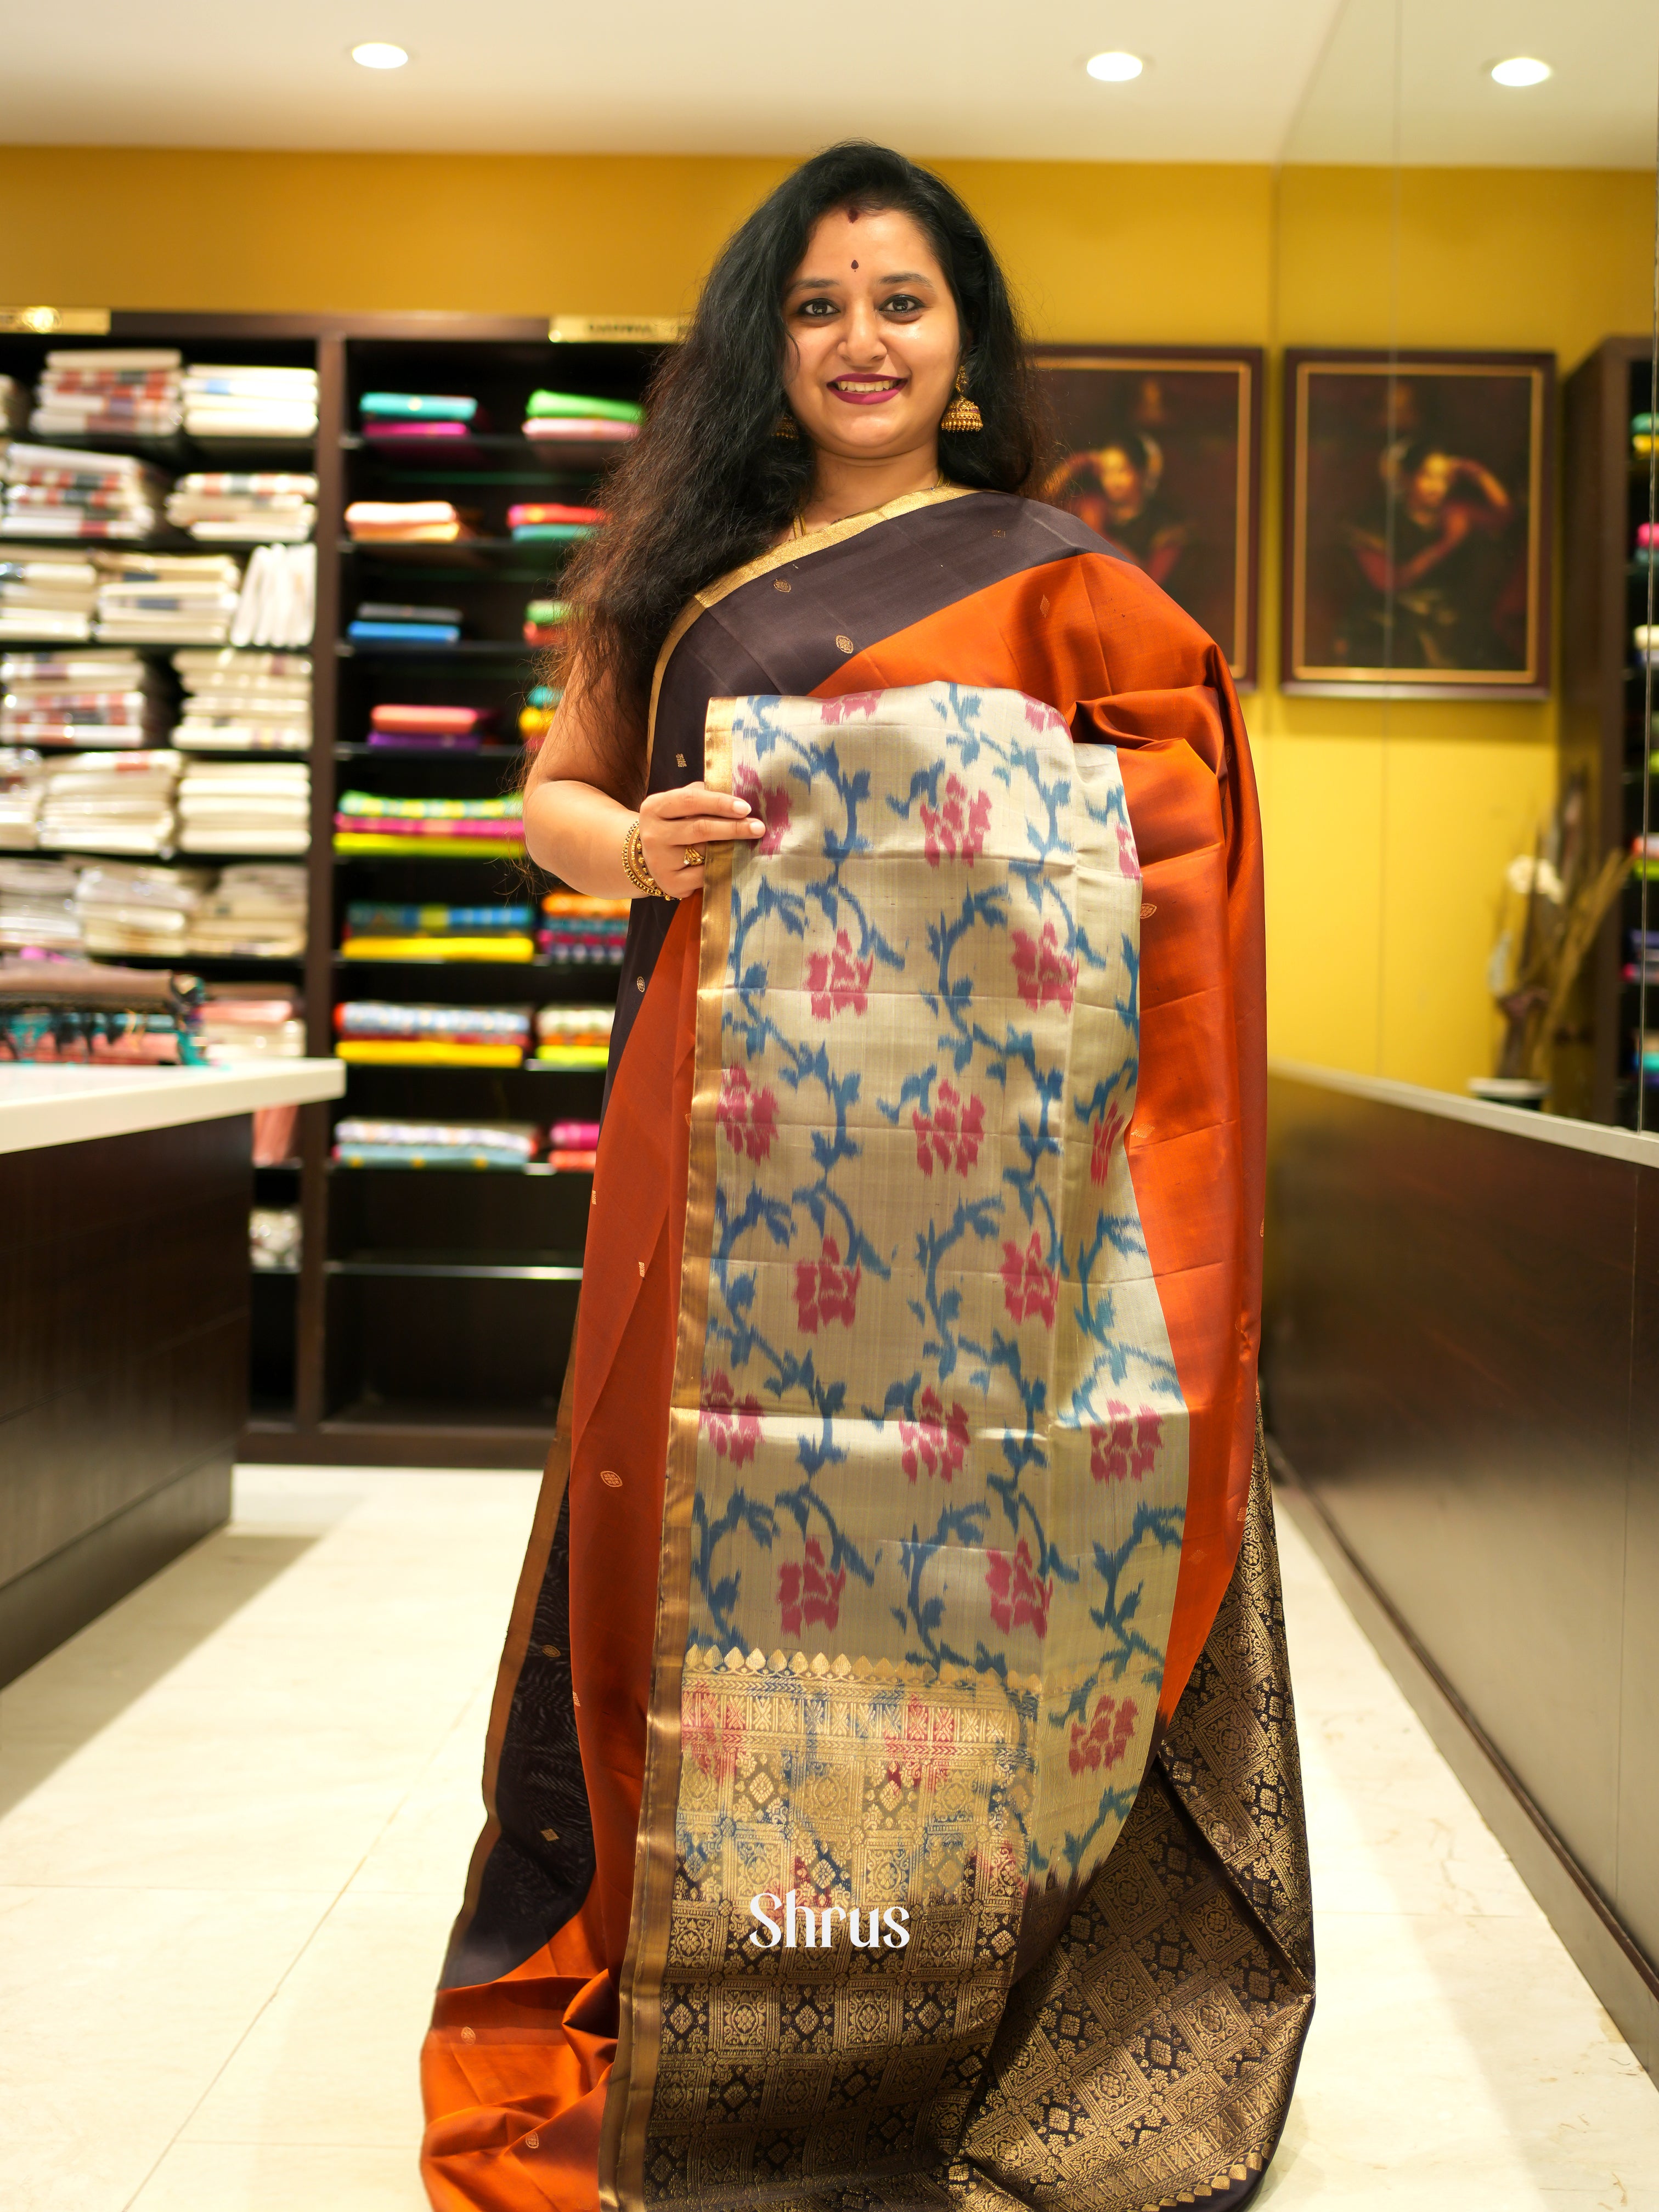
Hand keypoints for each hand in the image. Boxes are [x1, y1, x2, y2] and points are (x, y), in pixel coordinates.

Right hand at [638, 781, 764, 895]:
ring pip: (705, 853)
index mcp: (655, 807)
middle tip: (758, 827)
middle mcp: (654, 834)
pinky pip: (705, 876)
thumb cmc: (672, 823)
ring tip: (750, 844)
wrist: (645, 855)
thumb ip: (701, 795)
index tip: (745, 807)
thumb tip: (736, 793)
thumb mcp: (679, 804)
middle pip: (700, 828)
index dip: (720, 803)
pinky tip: (734, 863)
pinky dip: (722, 869)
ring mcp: (660, 861)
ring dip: (731, 848)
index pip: (690, 800)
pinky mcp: (670, 883)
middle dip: (733, 827)